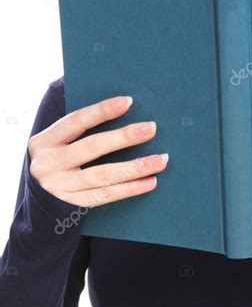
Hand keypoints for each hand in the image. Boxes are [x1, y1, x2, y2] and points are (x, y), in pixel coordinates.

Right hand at [28, 95, 168, 207]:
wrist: (36, 197)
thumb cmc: (57, 157)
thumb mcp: (57, 141)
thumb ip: (79, 127)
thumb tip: (123, 105)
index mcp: (44, 141)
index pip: (76, 121)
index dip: (102, 110)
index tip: (128, 101)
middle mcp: (47, 164)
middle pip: (92, 147)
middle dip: (124, 137)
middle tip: (151, 128)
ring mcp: (58, 187)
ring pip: (102, 176)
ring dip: (134, 167)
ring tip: (160, 160)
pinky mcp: (70, 205)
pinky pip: (105, 196)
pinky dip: (129, 189)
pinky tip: (150, 182)